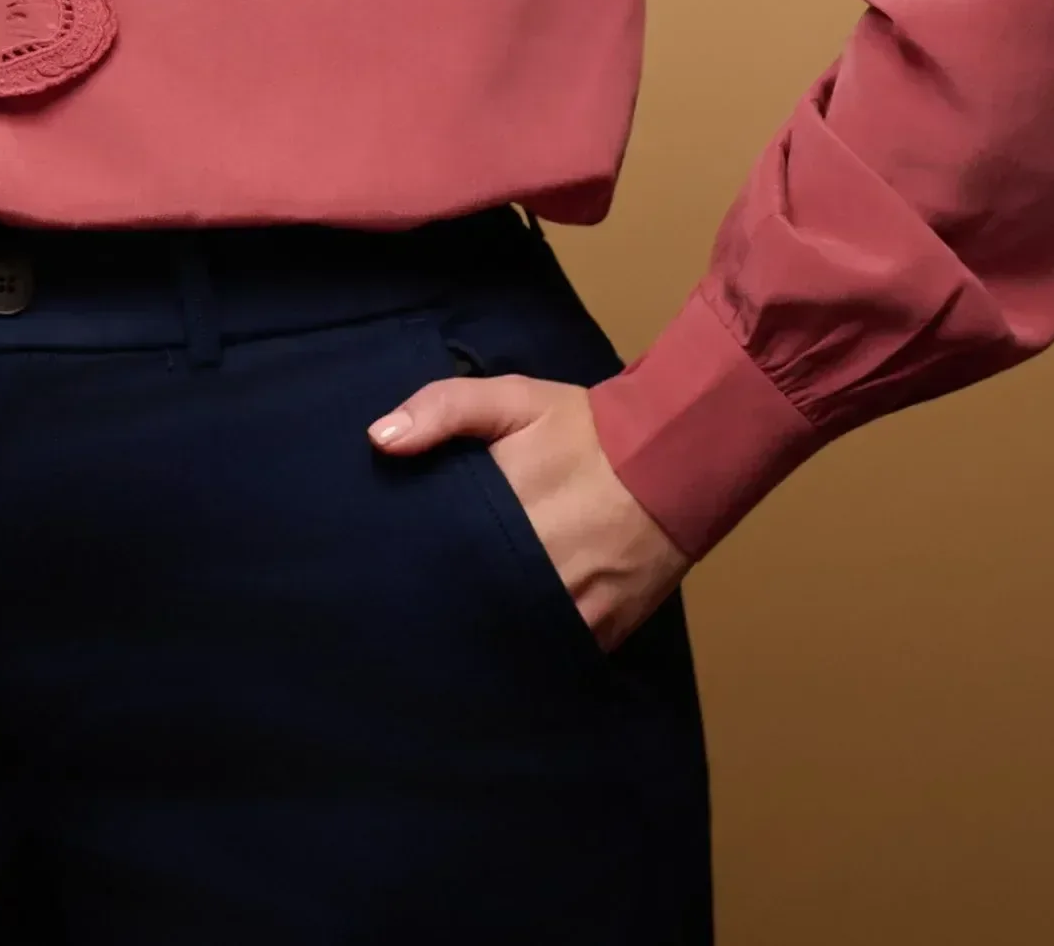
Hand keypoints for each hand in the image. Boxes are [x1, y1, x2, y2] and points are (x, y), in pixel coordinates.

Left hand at [367, 370, 691, 648]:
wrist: (674, 458)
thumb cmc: (583, 430)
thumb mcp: (514, 399)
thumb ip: (444, 408)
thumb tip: (378, 440)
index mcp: (502, 512)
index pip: (436, 559)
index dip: (410, 568)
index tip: (387, 569)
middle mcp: (535, 569)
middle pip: (467, 607)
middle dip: (442, 608)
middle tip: (409, 607)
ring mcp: (571, 608)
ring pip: (507, 640)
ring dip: (482, 636)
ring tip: (449, 635)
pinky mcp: (601, 632)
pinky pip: (552, 654)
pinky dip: (530, 651)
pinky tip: (504, 647)